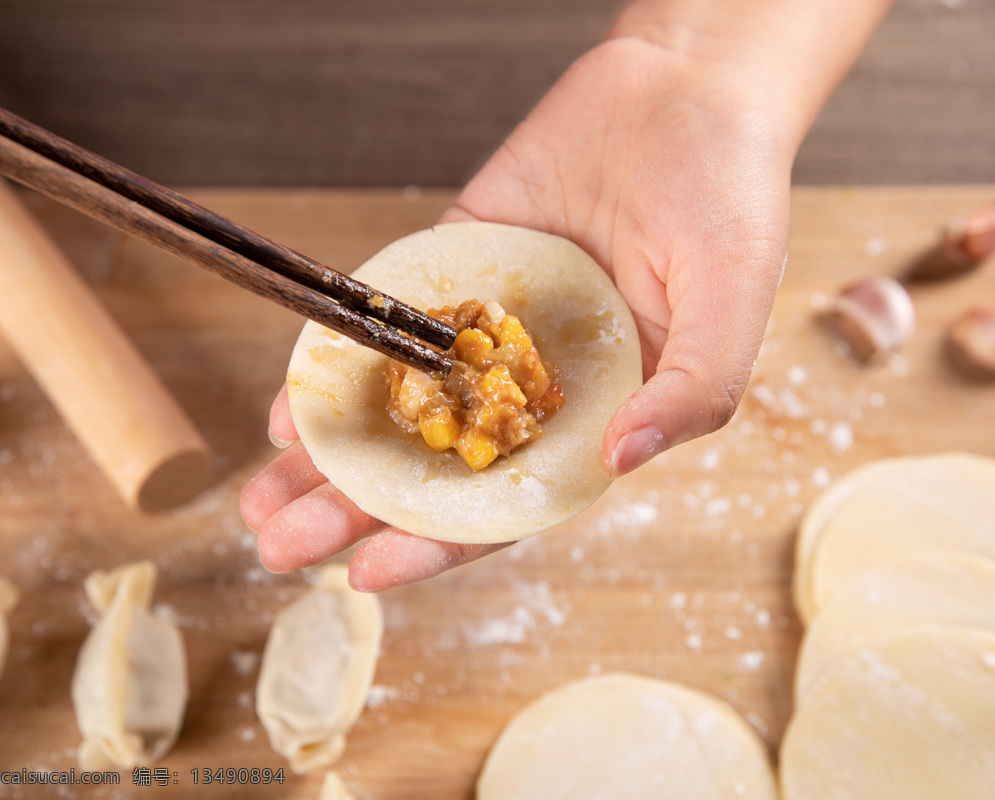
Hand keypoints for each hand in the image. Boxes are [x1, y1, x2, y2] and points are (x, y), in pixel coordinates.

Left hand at [242, 35, 799, 590]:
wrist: (686, 88)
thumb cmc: (731, 197)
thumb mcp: (735, 299)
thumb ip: (693, 387)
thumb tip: (620, 459)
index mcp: (599, 414)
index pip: (507, 502)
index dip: (437, 543)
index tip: (366, 572)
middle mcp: (534, 385)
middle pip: (433, 466)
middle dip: (354, 509)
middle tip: (279, 543)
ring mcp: (486, 329)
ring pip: (397, 406)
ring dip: (329, 451)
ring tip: (260, 494)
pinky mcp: (454, 268)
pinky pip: (386, 323)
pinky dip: (339, 363)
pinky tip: (287, 399)